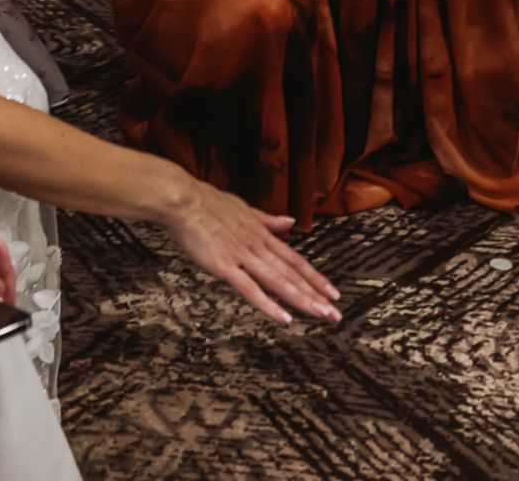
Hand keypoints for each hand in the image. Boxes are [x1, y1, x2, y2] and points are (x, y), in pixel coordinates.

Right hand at [165, 181, 340, 324]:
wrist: (183, 200)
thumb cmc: (208, 203)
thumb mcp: (245, 208)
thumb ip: (269, 220)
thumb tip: (290, 223)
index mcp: (262, 234)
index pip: (295, 260)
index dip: (315, 277)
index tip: (332, 292)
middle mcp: (258, 246)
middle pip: (292, 274)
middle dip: (316, 295)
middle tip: (335, 314)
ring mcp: (242, 256)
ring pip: (278, 282)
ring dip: (301, 300)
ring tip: (320, 315)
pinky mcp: (224, 266)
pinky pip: (250, 289)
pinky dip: (268, 304)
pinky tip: (283, 318)